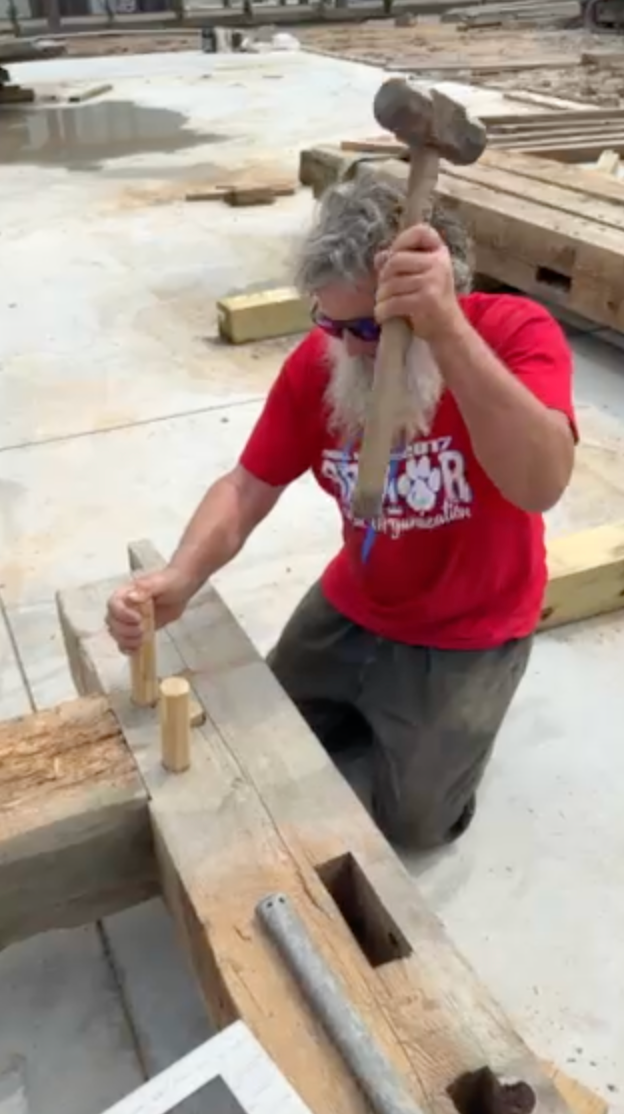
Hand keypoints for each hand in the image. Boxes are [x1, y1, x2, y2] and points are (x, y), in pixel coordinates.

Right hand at [106, 566, 193, 653]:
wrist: (182, 588)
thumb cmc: (170, 582)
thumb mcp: (160, 583)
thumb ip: (146, 588)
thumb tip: (130, 597)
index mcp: (125, 593)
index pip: (113, 605)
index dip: (122, 615)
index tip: (138, 619)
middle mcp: (123, 607)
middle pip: (112, 622)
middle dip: (124, 630)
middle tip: (142, 631)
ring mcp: (129, 620)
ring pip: (116, 633)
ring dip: (126, 640)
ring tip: (142, 640)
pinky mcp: (137, 630)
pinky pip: (125, 642)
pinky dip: (127, 648)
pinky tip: (136, 650)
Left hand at [375, 224, 462, 341]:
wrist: (447, 328)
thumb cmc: (430, 301)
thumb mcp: (420, 276)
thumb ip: (401, 263)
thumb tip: (380, 257)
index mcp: (439, 253)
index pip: (421, 231)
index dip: (402, 241)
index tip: (394, 255)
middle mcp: (439, 263)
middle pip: (396, 260)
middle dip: (383, 277)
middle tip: (384, 290)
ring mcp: (433, 281)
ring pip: (391, 283)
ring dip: (381, 297)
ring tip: (383, 304)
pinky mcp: (426, 300)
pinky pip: (393, 302)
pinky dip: (382, 311)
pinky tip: (383, 315)